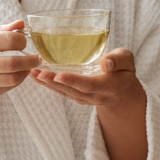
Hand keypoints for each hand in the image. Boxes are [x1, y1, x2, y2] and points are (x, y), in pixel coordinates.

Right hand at [0, 21, 39, 133]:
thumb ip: (0, 31)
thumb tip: (22, 24)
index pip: (8, 40)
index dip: (22, 41)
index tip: (24, 43)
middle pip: (13, 62)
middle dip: (30, 60)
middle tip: (37, 58)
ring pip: (13, 78)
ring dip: (26, 72)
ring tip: (29, 66)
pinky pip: (8, 88)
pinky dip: (17, 80)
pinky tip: (17, 75)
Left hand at [30, 49, 147, 159]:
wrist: (123, 91)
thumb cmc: (124, 69)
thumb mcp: (127, 60)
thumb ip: (118, 60)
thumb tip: (105, 63)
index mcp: (109, 86)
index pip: (89, 85)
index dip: (73, 81)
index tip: (58, 75)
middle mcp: (96, 96)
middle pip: (72, 90)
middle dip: (54, 82)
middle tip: (38, 72)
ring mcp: (85, 99)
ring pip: (64, 93)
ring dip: (47, 84)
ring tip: (33, 73)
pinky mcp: (77, 98)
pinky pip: (62, 92)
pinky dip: (48, 85)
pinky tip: (36, 76)